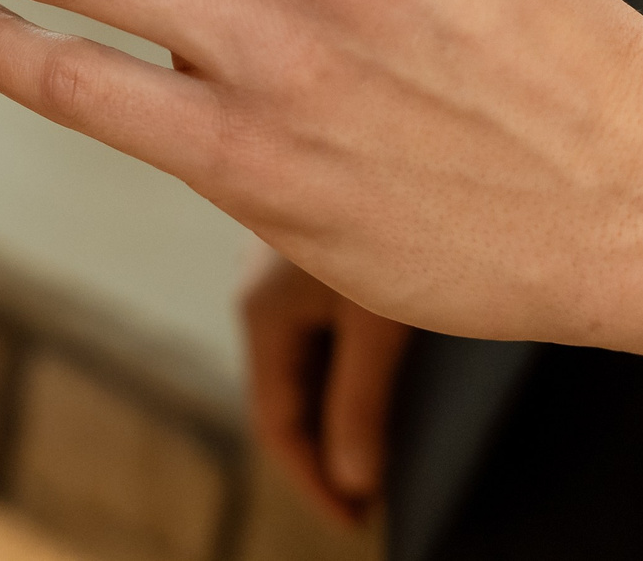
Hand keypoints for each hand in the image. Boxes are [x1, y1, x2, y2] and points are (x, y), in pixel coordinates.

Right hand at [243, 248, 409, 526]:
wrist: (383, 123)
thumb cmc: (383, 221)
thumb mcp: (377, 324)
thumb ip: (360, 403)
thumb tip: (354, 481)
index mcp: (262, 315)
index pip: (275, 423)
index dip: (312, 481)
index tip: (353, 520)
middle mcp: (259, 294)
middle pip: (282, 395)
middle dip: (322, 453)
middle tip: (368, 500)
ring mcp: (280, 273)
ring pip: (299, 363)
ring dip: (331, 413)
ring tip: (375, 454)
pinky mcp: (308, 260)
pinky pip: (314, 332)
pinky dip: (338, 374)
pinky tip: (371, 384)